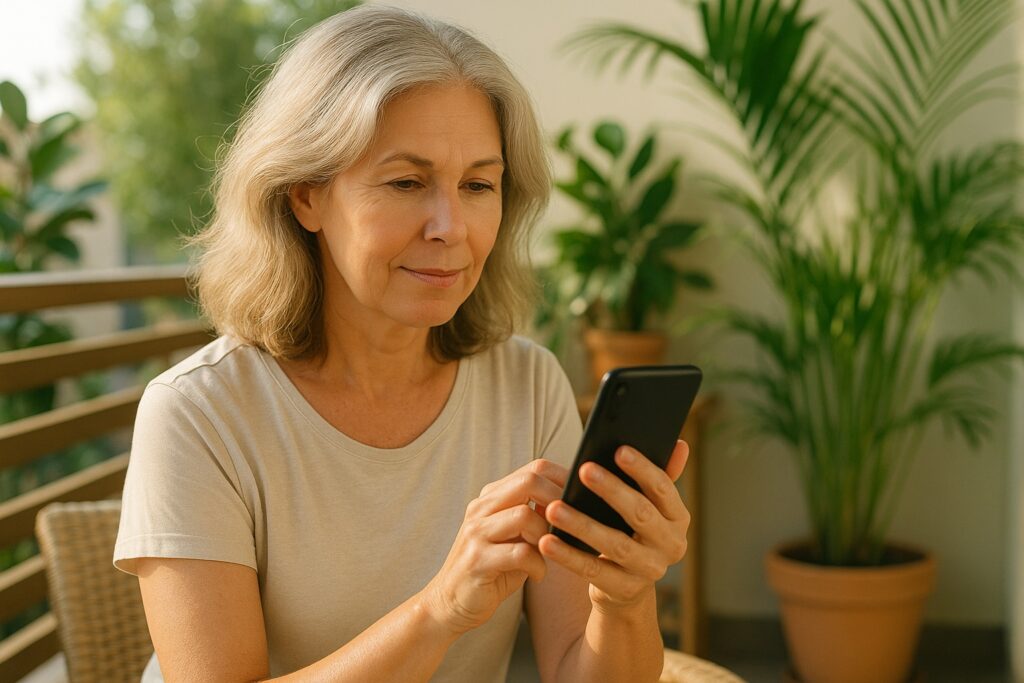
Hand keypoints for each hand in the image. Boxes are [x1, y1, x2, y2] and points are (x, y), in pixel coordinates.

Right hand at [421, 459, 567, 634]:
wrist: (450, 602)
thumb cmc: (493, 568)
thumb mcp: (514, 536)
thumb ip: (535, 516)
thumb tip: (572, 499)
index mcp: (491, 497)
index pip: (533, 468)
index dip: (563, 478)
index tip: (581, 496)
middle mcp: (481, 508)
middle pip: (528, 481)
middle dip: (558, 500)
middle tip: (570, 524)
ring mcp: (476, 532)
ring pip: (524, 515)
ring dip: (546, 536)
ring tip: (548, 553)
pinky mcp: (477, 560)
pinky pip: (520, 553)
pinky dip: (538, 565)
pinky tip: (538, 575)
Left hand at [539, 440, 690, 611]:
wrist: (627, 586)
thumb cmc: (633, 530)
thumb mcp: (649, 506)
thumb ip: (661, 475)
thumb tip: (679, 443)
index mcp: (678, 518)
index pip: (663, 489)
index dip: (642, 469)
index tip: (618, 449)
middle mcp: (671, 545)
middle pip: (641, 514)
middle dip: (612, 490)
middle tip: (584, 470)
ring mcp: (649, 570)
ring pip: (614, 544)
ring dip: (582, 525)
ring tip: (553, 508)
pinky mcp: (624, 589)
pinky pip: (592, 571)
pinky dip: (568, 556)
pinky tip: (546, 541)